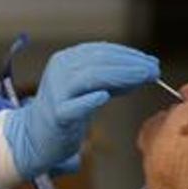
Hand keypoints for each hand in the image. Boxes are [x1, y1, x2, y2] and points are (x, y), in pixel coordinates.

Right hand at [4, 42, 158, 179]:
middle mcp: (59, 71)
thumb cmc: (66, 112)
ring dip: (121, 76)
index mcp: (66, 60)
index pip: (100, 51)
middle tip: (154, 69)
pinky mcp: (56, 116)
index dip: (128, 54)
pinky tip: (104, 97)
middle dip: (130, 64)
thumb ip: (112, 79)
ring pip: (90, 78)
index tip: (150, 61)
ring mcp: (56, 93)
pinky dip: (89, 100)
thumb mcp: (89, 88)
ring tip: (144, 78)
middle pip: (98, 62)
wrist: (33, 137)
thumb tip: (145, 69)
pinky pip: (74, 107)